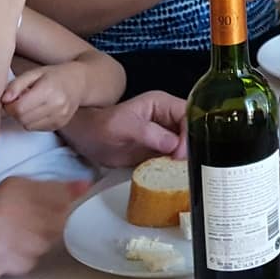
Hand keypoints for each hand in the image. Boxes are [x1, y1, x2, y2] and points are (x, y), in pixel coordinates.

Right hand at [0, 176, 82, 278]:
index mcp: (15, 187)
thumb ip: (49, 191)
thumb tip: (85, 185)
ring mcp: (5, 234)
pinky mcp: (0, 258)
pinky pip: (30, 263)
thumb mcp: (12, 195)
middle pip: (57, 221)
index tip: (56, 212)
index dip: (66, 206)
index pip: (60, 194)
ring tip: (14, 243)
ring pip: (46, 243)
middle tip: (27, 231)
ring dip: (35, 247)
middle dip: (48, 230)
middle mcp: (10, 206)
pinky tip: (5, 256)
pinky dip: (22, 262)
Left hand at [1, 63, 87, 130]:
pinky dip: (33, 121)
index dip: (9, 106)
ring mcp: (60, 117)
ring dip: (24, 117)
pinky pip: (37, 128)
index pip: (19, 108)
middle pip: (22, 119)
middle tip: (19, 101)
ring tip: (30, 105)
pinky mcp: (60, 124)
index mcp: (48, 89)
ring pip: (28, 126)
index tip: (9, 99)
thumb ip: (16, 85)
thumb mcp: (35, 73)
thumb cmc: (56, 75)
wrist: (81, 82)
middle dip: (15, 112)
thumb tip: (4, 100)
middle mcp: (56, 105)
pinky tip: (39, 110)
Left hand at [61, 91, 186, 166]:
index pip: (188, 114)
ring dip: (186, 159)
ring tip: (180, 171)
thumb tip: (174, 144)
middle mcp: (167, 118)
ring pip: (187, 145)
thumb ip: (149, 133)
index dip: (190, 132)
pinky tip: (174, 174)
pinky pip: (175, 158)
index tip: (181, 152)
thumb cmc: (101, 127)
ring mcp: (165, 134)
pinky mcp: (160, 150)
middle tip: (183, 164)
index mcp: (161, 104)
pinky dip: (177, 167)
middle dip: (192, 147)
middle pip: (192, 130)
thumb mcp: (123, 127)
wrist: (86, 140)